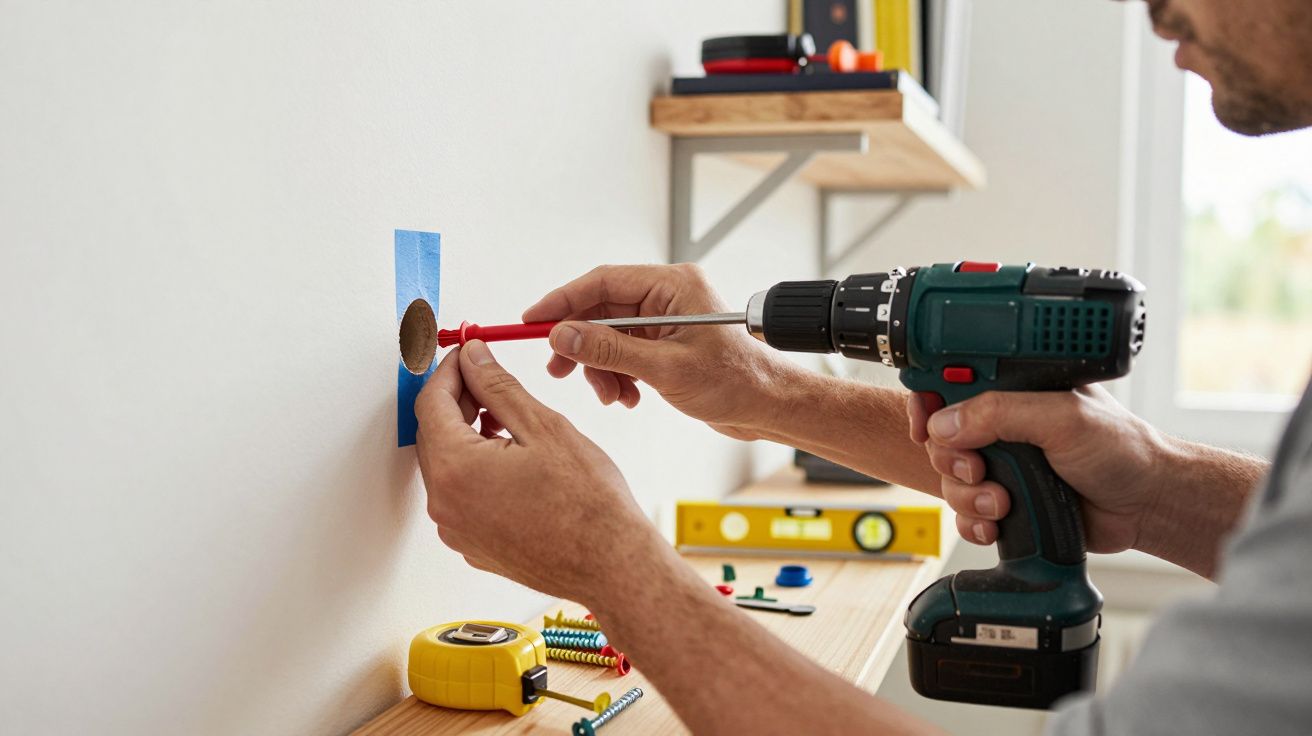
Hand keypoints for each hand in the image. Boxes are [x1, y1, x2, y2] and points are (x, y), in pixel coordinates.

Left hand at [414, 340, 660, 601]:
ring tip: (509, 421)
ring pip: (448, 466)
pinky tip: (512, 459)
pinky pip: (462, 495)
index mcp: (457, 470)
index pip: (431, 402)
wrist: (612, 565)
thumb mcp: (543, 427)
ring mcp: (457, 531)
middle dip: (458, 400)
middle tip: (490, 380)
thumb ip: (497, 387)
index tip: (468, 353)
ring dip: (468, 435)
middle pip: (434, 434)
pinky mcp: (473, 545)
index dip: (449, 370)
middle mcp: (445, 506)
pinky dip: (477, 469)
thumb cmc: (589, 505)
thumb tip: (472, 359)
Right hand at [522, 264, 795, 439]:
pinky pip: (625, 354)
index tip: (532, 320)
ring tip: (609, 395)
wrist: (768, 407)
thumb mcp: (665, 369)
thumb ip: (609, 351)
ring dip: (601, 368)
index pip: (602, 282)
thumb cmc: (736, 381)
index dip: (563, 301)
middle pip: (602, 311)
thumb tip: (563, 337)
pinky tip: (628, 397)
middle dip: (581, 345)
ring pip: (610, 337)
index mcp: (673, 284)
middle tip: (558, 369)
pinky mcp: (667, 345)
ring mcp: (666, 321)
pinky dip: (618, 376)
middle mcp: (668, 296)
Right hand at [906, 385, 1167, 553]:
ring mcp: (1003, 465)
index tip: (923, 426)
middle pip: (941, 438)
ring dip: (968, 496)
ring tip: (1003, 502)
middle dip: (951, 459)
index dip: (928, 403)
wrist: (1146, 506)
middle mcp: (1002, 426)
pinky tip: (997, 525)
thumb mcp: (1061, 418)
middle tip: (978, 468)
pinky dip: (973, 523)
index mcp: (1013, 390)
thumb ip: (1001, 413)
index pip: (950, 383)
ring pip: (950, 479)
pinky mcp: (1006, 502)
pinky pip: (965, 514)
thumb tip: (946, 423)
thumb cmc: (1121, 450)